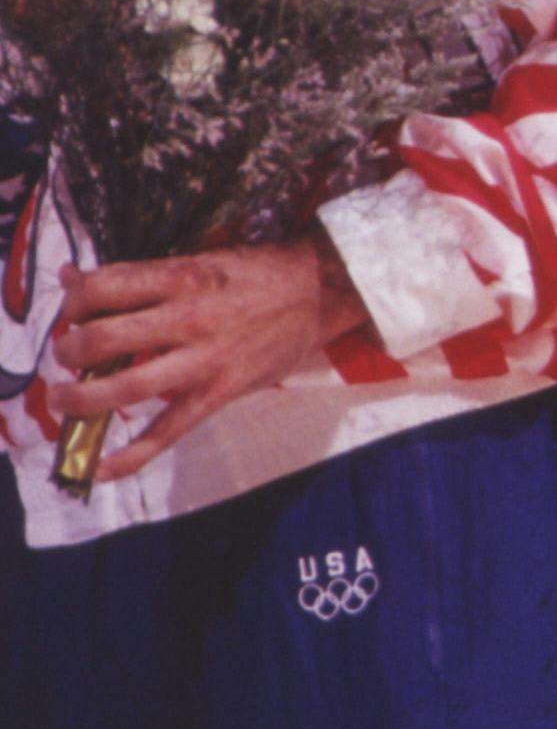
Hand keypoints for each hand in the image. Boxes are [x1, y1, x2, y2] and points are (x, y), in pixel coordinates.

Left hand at [49, 239, 366, 479]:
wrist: (321, 292)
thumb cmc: (257, 273)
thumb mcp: (199, 260)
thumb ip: (137, 276)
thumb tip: (70, 278)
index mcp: (182, 277)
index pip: (104, 287)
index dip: (75, 300)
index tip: (75, 309)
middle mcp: (189, 318)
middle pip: (103, 339)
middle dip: (69, 351)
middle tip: (67, 355)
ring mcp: (206, 359)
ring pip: (126, 387)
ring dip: (81, 399)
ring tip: (63, 399)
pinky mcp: (221, 392)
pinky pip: (170, 430)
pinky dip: (133, 455)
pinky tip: (103, 468)